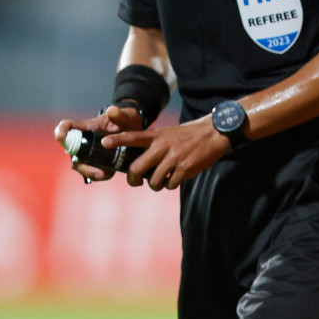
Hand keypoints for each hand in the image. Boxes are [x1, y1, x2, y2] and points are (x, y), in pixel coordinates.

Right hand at [54, 105, 143, 182]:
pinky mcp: (97, 161)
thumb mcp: (125, 116)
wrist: (136, 129)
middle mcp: (84, 140)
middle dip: (79, 163)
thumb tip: (112, 110)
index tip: (60, 137)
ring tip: (105, 173)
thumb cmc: (126, 120)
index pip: (68, 126)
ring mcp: (89, 152)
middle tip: (95, 169)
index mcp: (88, 126)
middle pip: (71, 152)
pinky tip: (109, 173)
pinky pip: (91, 171)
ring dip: (89, 171)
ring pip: (80, 165)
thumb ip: (119, 115)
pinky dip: (98, 174)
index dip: (61, 130)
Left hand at [104, 116, 230, 190]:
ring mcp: (174, 158)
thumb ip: (152, 144)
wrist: (214, 133)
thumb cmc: (188, 135)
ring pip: (153, 181)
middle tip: (135, 182)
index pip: (132, 136)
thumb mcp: (168, 133)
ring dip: (155, 185)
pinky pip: (170, 184)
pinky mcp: (185, 168)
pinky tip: (175, 179)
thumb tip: (139, 164)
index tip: (104, 143)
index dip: (117, 140)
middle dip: (133, 180)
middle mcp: (162, 146)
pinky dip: (170, 185)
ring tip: (161, 181)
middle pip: (137, 168)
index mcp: (156, 136)